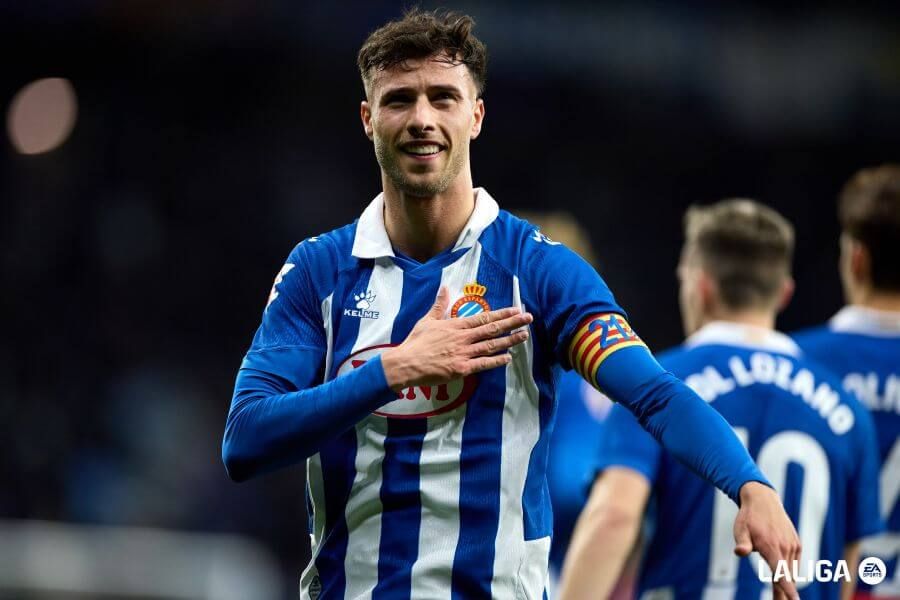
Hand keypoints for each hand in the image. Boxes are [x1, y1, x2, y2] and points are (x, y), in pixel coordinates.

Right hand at [381, 286, 532, 390]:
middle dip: (512, 323)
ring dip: (509, 341)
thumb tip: (445, 288)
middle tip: (528, 319)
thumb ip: (439, 305)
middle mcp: (463, 338)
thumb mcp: (427, 320)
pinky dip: (496, 361)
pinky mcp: (461, 368)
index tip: (515, 310)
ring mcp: (464, 353)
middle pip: (492, 329)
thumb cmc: (416, 342)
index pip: (483, 317)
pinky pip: (483, 364)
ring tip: (524, 336)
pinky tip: (508, 358)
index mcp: (456, 325)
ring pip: (491, 346)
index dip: (501, 313)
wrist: (407, 363)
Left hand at [734, 481, 801, 599]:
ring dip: (787, 584)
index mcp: (771, 547)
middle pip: (787, 578)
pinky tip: (783, 576)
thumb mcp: (740, 529)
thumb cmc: (749, 517)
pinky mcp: (796, 544)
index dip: (787, 590)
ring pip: (791, 572)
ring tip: (780, 597)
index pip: (781, 573)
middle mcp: (785, 548)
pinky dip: (788, 572)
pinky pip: (793, 564)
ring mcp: (793, 546)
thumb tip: (739, 552)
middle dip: (784, 594)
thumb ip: (742, 543)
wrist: (763, 500)